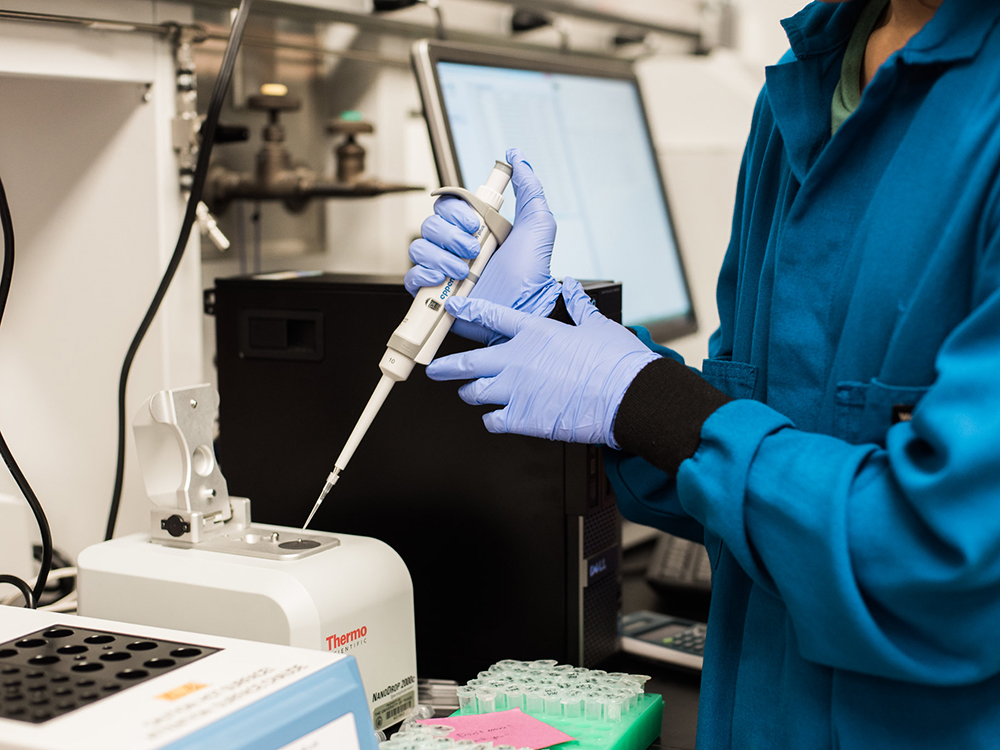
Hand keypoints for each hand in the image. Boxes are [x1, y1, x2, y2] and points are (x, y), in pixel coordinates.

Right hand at [405, 148, 560, 343]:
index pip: (447, 204)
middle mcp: (456, 246)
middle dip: (450, 235)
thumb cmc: (532, 274)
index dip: (456, 211)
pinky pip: (411, 276)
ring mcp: (443, 269)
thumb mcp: (538, 225)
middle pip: (430, 224)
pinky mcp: (433, 294)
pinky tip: (444, 280)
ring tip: (464, 271)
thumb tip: (517, 156)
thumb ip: (529, 188)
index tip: (476, 223)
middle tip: (473, 250)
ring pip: (419, 247)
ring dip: (440, 257)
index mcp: (475, 228)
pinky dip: (424, 274)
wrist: (522, 311)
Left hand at [426, 278, 659, 446]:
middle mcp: (518, 359)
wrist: (627, 396)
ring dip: (470, 393)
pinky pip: (492, 421)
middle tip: (434, 369)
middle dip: (446, 366)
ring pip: (474, 392)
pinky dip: (491, 420)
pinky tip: (496, 419)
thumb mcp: (597, 325)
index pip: (491, 316)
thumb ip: (579, 305)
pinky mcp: (523, 418)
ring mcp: (516, 390)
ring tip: (469, 394)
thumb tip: (572, 286)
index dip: (468, 310)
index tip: (453, 309)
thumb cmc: (616, 361)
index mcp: (535, 332)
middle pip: (468, 362)